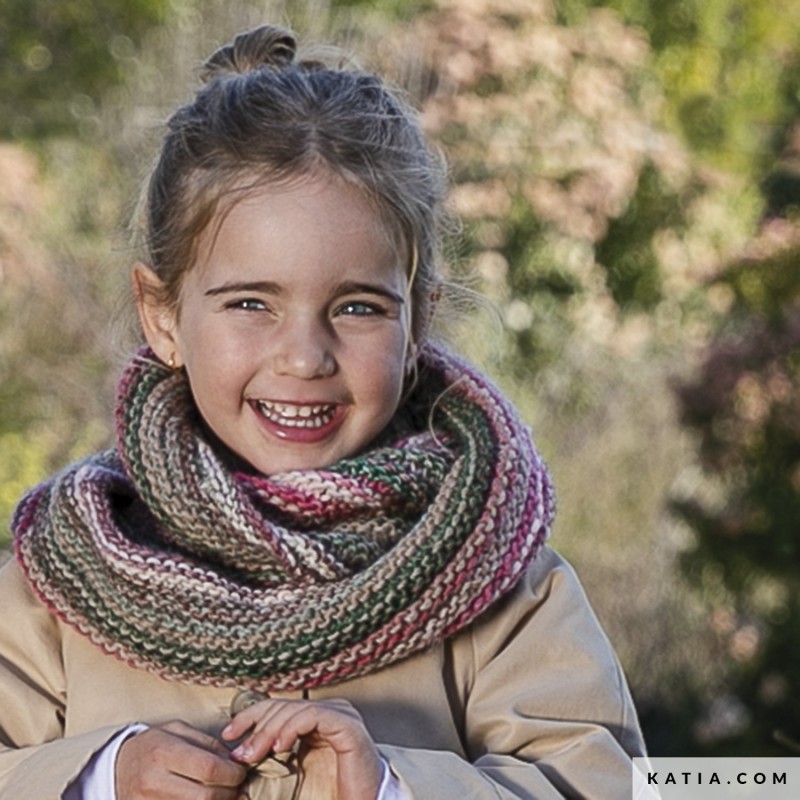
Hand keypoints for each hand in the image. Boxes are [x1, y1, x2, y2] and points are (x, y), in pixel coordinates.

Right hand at [116, 720, 247, 799]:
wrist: (116, 768)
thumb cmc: (153, 746)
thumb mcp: (177, 731)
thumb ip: (208, 744)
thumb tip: (235, 761)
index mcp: (163, 752)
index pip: (208, 768)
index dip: (232, 773)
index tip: (241, 772)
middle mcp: (153, 781)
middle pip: (205, 796)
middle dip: (230, 794)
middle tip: (239, 788)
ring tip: (226, 796)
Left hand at [222, 697, 382, 799]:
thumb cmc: (330, 797)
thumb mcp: (290, 777)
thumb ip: (268, 763)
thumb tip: (237, 755)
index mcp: (316, 720)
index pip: (279, 706)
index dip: (251, 716)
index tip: (229, 735)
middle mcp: (330, 712)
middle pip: (284, 705)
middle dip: (256, 727)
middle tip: (241, 753)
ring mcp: (341, 715)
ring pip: (296, 708)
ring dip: (269, 730)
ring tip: (254, 754)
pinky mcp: (348, 726)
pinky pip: (314, 715)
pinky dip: (291, 728)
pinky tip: (279, 747)